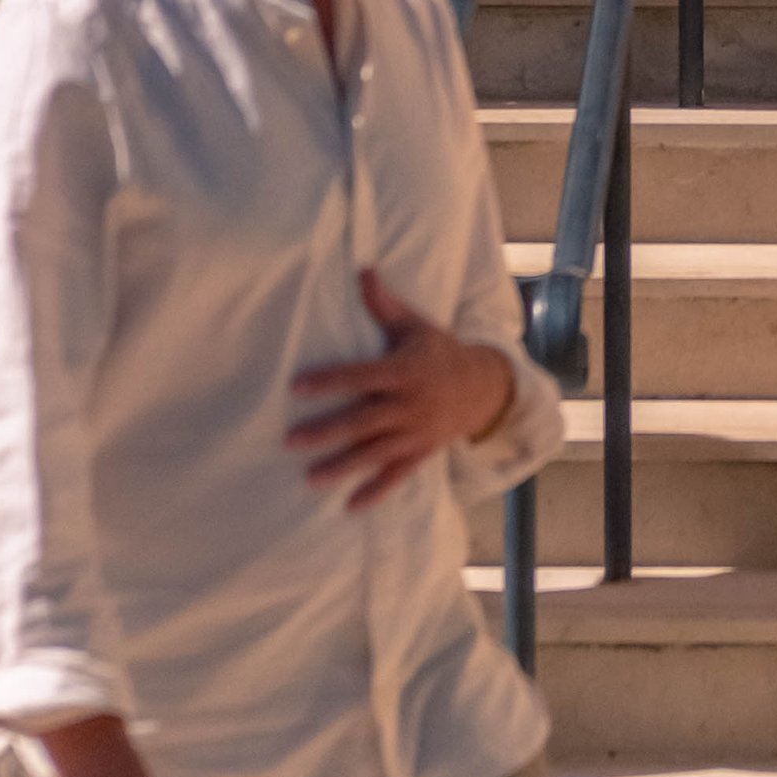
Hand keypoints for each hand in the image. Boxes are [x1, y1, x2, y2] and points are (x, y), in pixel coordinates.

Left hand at [286, 269, 514, 505]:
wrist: (485, 387)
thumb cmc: (440, 351)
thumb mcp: (416, 325)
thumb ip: (385, 304)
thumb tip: (362, 270)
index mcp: (405, 371)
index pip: (362, 376)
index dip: (330, 381)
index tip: (296, 387)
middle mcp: (410, 405)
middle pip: (364, 420)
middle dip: (328, 431)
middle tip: (291, 441)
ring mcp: (416, 433)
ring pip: (376, 452)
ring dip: (344, 466)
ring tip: (311, 479)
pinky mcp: (421, 453)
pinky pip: (397, 475)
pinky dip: (376, 491)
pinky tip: (350, 506)